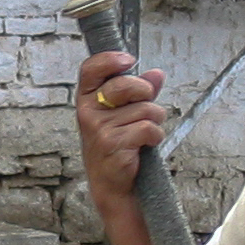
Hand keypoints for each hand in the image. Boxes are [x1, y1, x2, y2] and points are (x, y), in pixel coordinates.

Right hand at [75, 51, 165, 218]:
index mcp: (87, 99)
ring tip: (144, 133)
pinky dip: (155, 136)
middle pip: (125, 85)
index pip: (91, 69)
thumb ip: (140, 93)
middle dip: (145, 92)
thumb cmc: (117, 147)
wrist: (112, 184)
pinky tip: (145, 145)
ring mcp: (98, 128)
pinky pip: (148, 128)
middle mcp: (88, 111)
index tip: (129, 60)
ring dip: (154, 120)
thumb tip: (157, 73)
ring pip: (144, 109)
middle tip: (147, 104)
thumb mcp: (124, 115)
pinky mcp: (112, 144)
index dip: (110, 60)